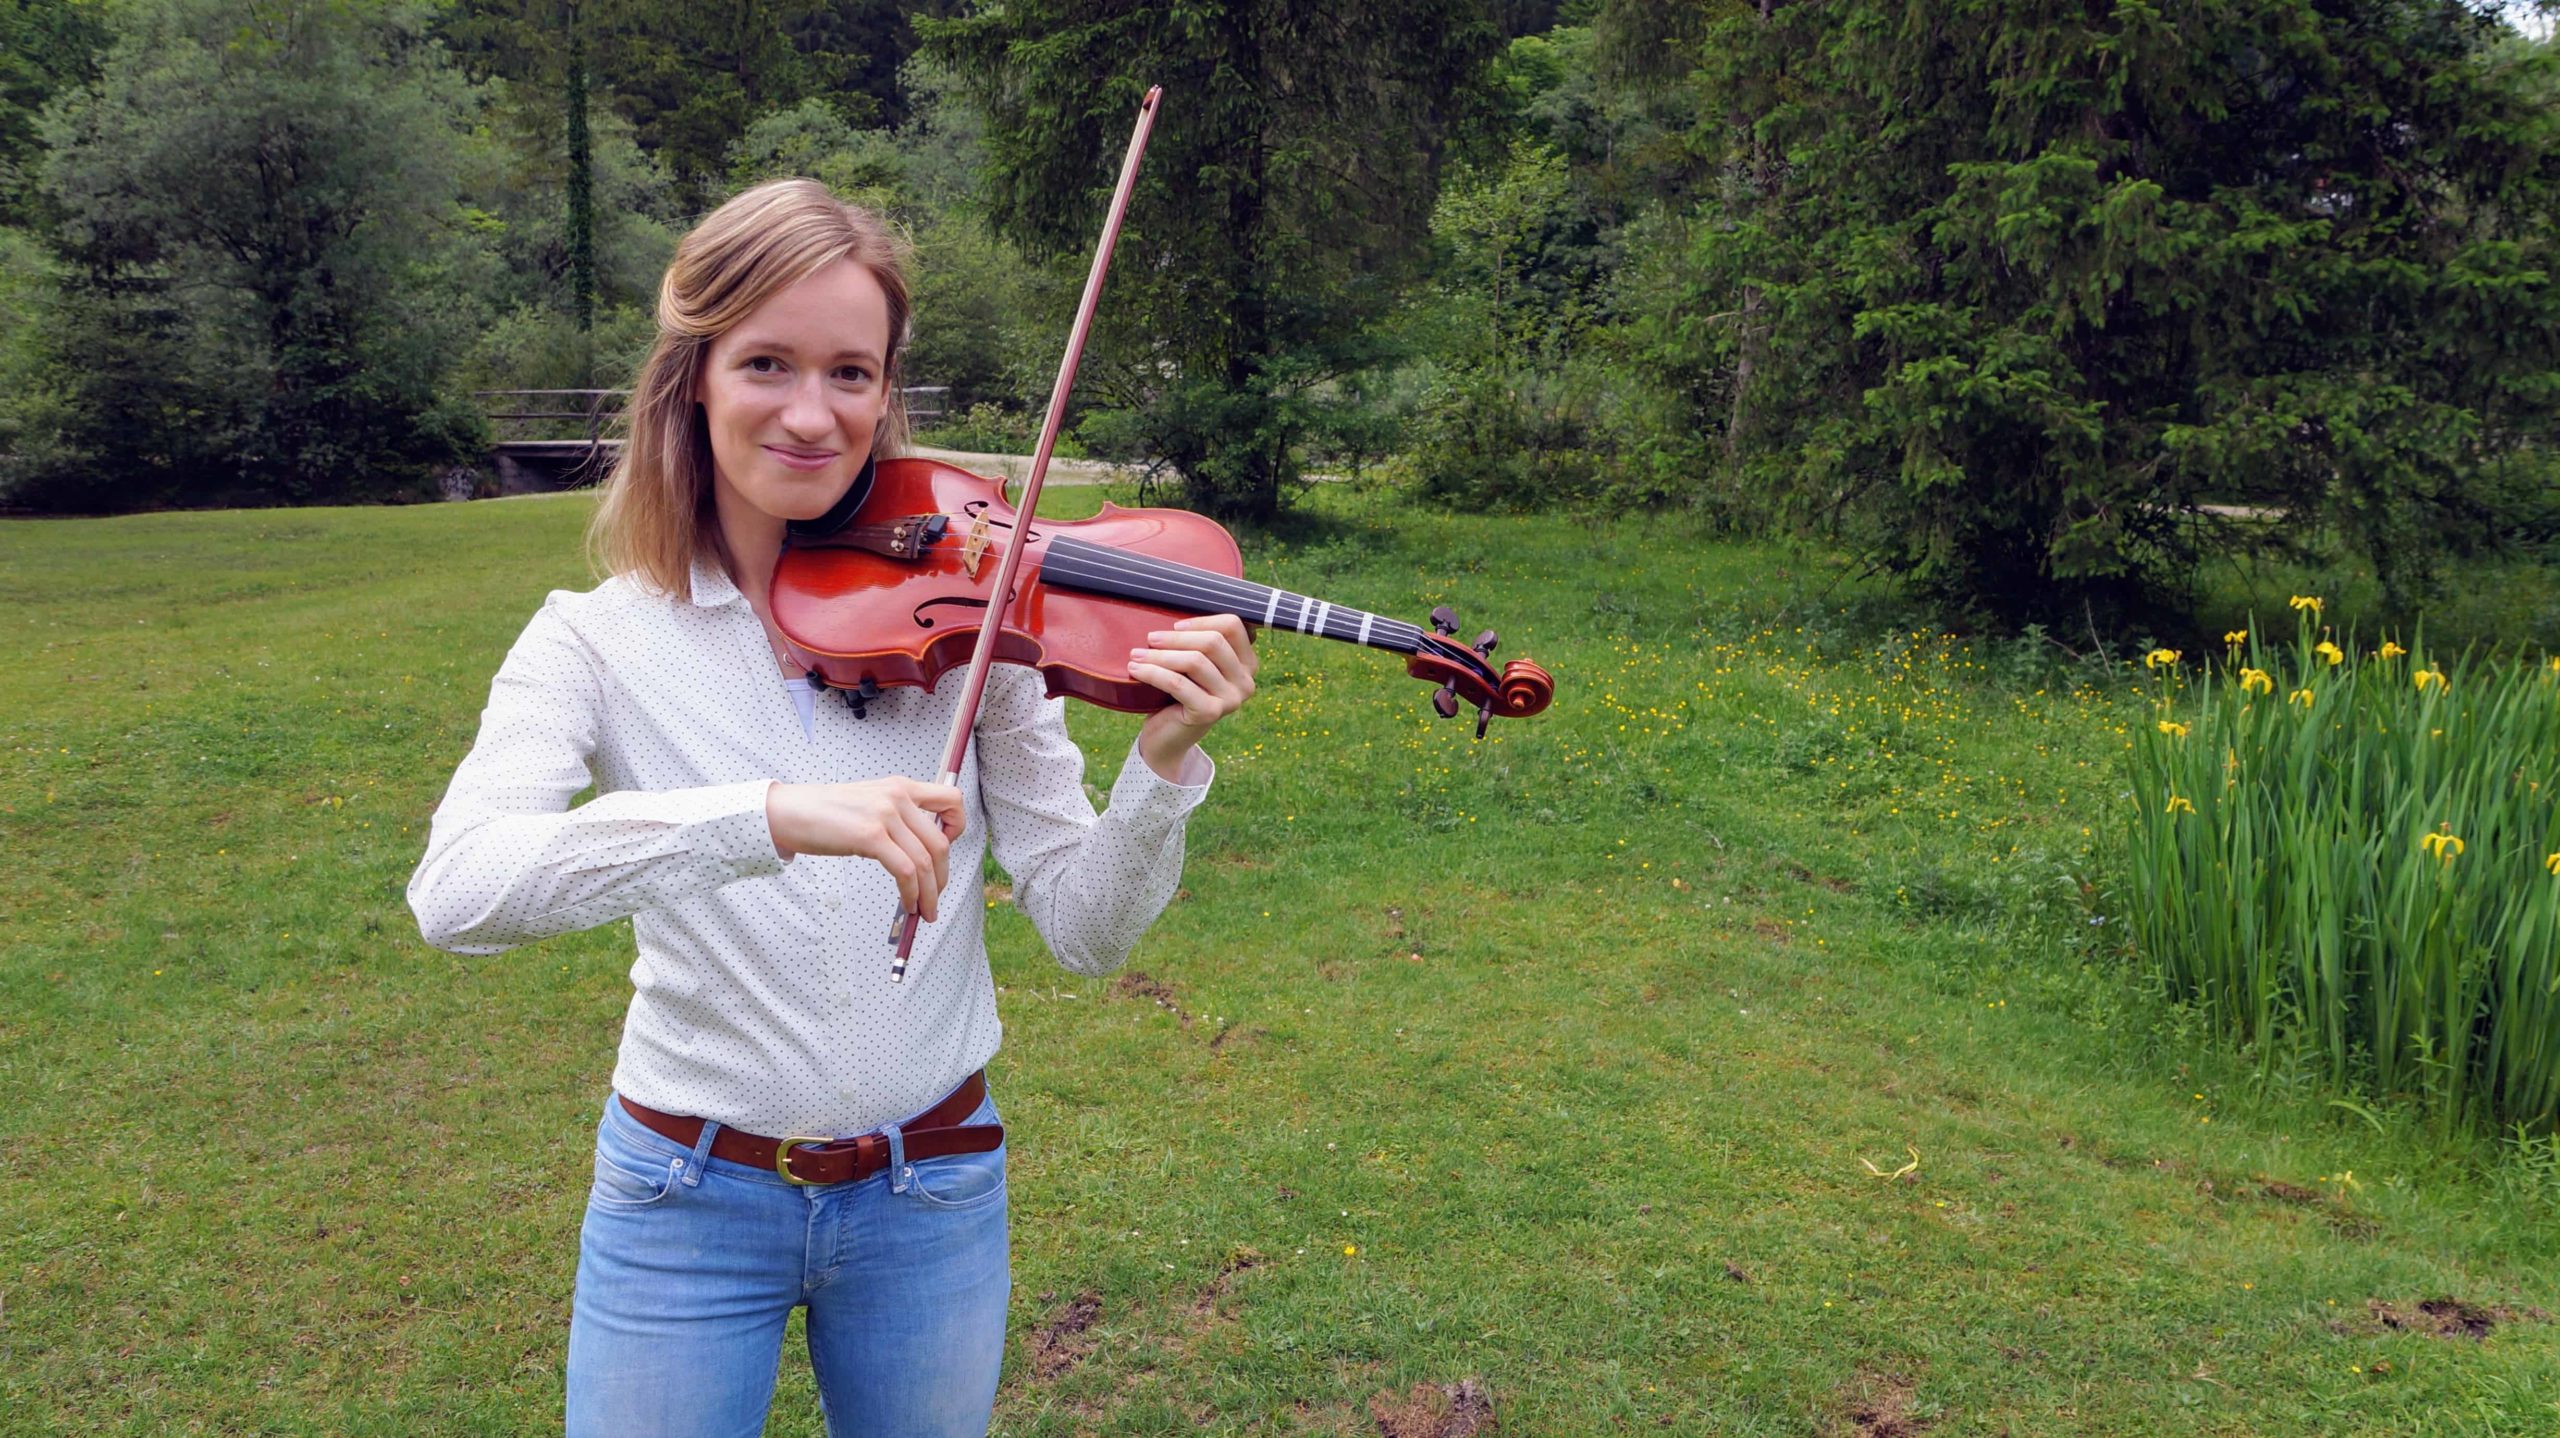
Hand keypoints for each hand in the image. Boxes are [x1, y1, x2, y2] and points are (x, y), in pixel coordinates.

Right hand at [765, 778, 966, 922]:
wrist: (789, 811)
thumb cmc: (826, 813)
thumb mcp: (870, 803)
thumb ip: (897, 816)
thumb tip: (920, 850)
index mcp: (901, 786)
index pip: (952, 799)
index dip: (958, 827)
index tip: (947, 849)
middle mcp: (898, 796)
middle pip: (941, 842)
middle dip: (942, 876)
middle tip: (936, 897)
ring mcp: (885, 815)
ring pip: (926, 861)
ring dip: (929, 892)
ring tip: (925, 910)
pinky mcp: (870, 836)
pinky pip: (905, 871)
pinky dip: (911, 893)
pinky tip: (908, 903)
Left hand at [1131, 614, 1256, 780]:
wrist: (1168, 738)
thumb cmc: (1178, 694)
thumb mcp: (1193, 664)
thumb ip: (1197, 642)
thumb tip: (1174, 610)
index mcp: (1247, 664)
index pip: (1233, 626)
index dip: (1202, 621)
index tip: (1174, 626)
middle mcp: (1246, 682)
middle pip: (1213, 642)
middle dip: (1176, 638)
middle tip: (1149, 639)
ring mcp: (1231, 699)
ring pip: (1194, 661)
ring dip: (1160, 655)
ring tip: (1136, 654)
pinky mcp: (1210, 713)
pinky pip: (1177, 683)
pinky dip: (1153, 672)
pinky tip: (1136, 668)